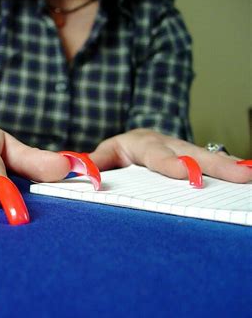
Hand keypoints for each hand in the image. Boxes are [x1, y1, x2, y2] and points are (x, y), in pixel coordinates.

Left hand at [89, 128, 251, 183]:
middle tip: (241, 174)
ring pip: (207, 157)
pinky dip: (228, 168)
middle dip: (215, 164)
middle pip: (192, 154)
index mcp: (141, 143)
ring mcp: (183, 150)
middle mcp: (167, 144)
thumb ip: (95, 163)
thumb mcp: (105, 155)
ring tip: (249, 175)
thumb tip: (82, 171)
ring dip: (228, 166)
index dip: (171, 164)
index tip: (187, 173)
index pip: (157, 154)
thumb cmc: (119, 152)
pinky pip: (212, 162)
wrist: (135, 142)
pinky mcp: (193, 158)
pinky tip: (245, 174)